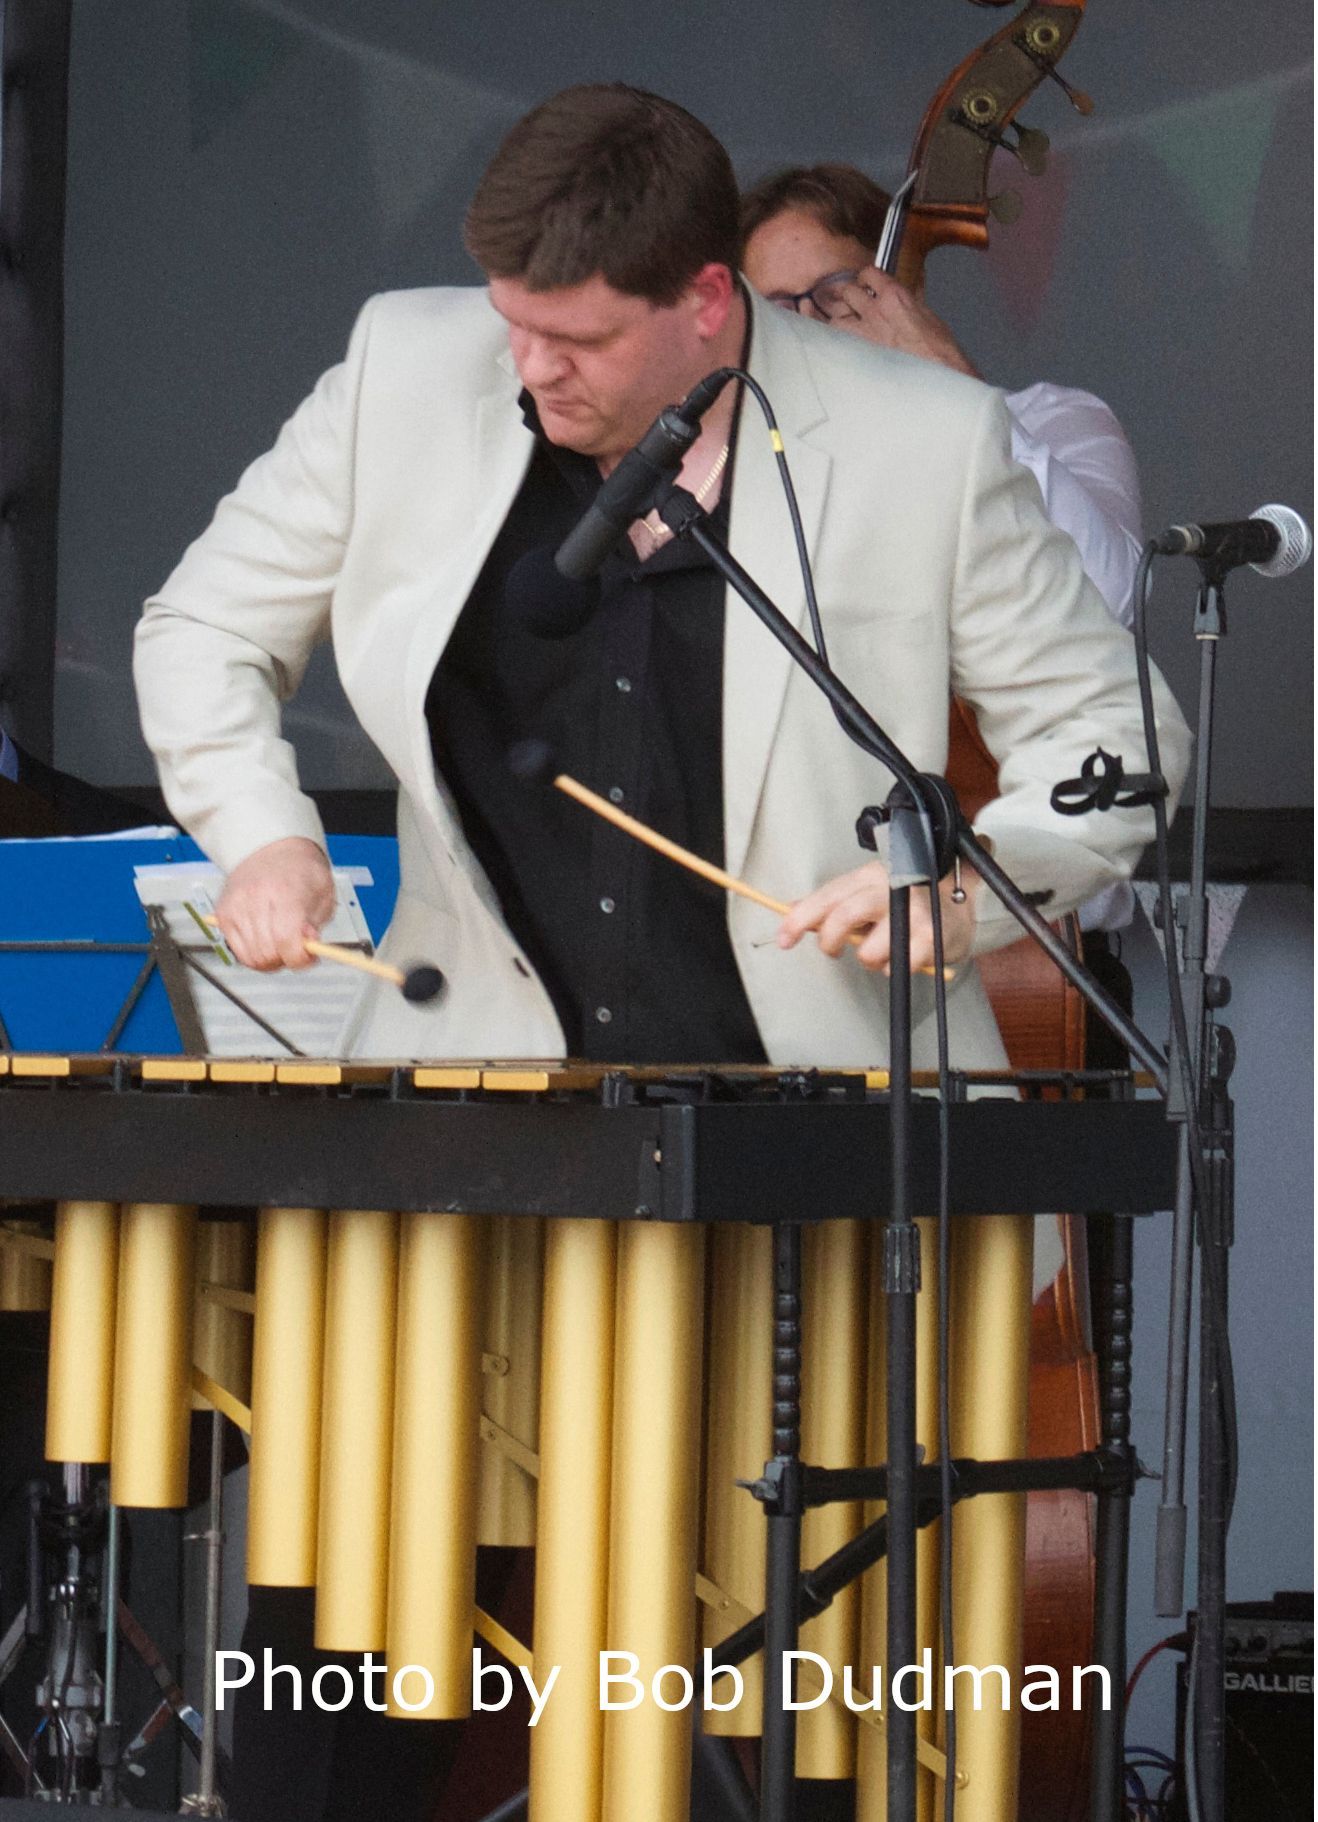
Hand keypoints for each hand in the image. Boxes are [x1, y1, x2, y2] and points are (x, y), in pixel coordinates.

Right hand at [214, 837, 334, 971]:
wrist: (271, 847)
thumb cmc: (300, 869)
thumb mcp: (323, 892)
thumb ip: (316, 922)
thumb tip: (307, 946)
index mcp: (285, 890)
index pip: (286, 939)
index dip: (300, 958)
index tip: (309, 957)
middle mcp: (255, 898)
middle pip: (268, 953)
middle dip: (286, 959)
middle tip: (296, 950)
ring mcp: (236, 906)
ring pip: (252, 957)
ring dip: (270, 959)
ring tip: (281, 944)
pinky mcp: (223, 914)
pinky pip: (238, 951)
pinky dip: (254, 953)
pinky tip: (266, 940)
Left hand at [777, 859, 979, 973]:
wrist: (962, 902)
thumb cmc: (908, 898)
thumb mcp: (869, 889)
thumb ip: (835, 901)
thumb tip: (792, 911)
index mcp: (871, 874)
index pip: (827, 896)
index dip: (800, 919)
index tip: (784, 939)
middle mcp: (892, 888)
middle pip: (843, 918)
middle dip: (829, 942)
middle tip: (832, 950)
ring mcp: (912, 914)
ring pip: (867, 953)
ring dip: (868, 959)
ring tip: (882, 947)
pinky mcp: (930, 939)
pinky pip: (894, 968)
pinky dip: (891, 969)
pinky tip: (902, 955)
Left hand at [831, 268, 978, 377]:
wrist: (939, 372)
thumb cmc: (938, 349)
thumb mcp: (926, 315)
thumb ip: (906, 304)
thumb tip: (899, 302)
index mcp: (895, 296)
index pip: (869, 274)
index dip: (865, 279)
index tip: (865, 286)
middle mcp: (875, 310)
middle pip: (848, 293)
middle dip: (848, 299)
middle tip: (850, 307)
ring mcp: (863, 333)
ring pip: (835, 317)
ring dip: (836, 321)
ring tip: (841, 327)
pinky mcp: (856, 355)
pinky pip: (831, 341)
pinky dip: (825, 338)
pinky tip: (820, 333)